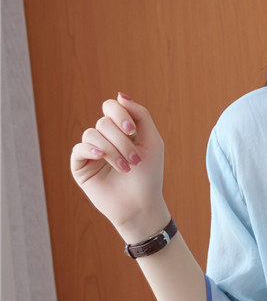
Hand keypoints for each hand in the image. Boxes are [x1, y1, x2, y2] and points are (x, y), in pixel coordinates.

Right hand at [69, 93, 165, 231]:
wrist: (141, 205)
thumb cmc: (150, 175)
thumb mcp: (153, 142)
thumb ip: (141, 115)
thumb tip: (120, 95)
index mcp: (121, 131)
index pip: (111, 107)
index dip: (120, 114)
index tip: (131, 129)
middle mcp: (105, 138)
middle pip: (104, 122)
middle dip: (122, 140)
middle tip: (135, 160)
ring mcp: (91, 151)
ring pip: (92, 133)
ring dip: (112, 150)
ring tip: (126, 168)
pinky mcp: (80, 165)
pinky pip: (79, 148)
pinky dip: (91, 150)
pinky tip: (101, 157)